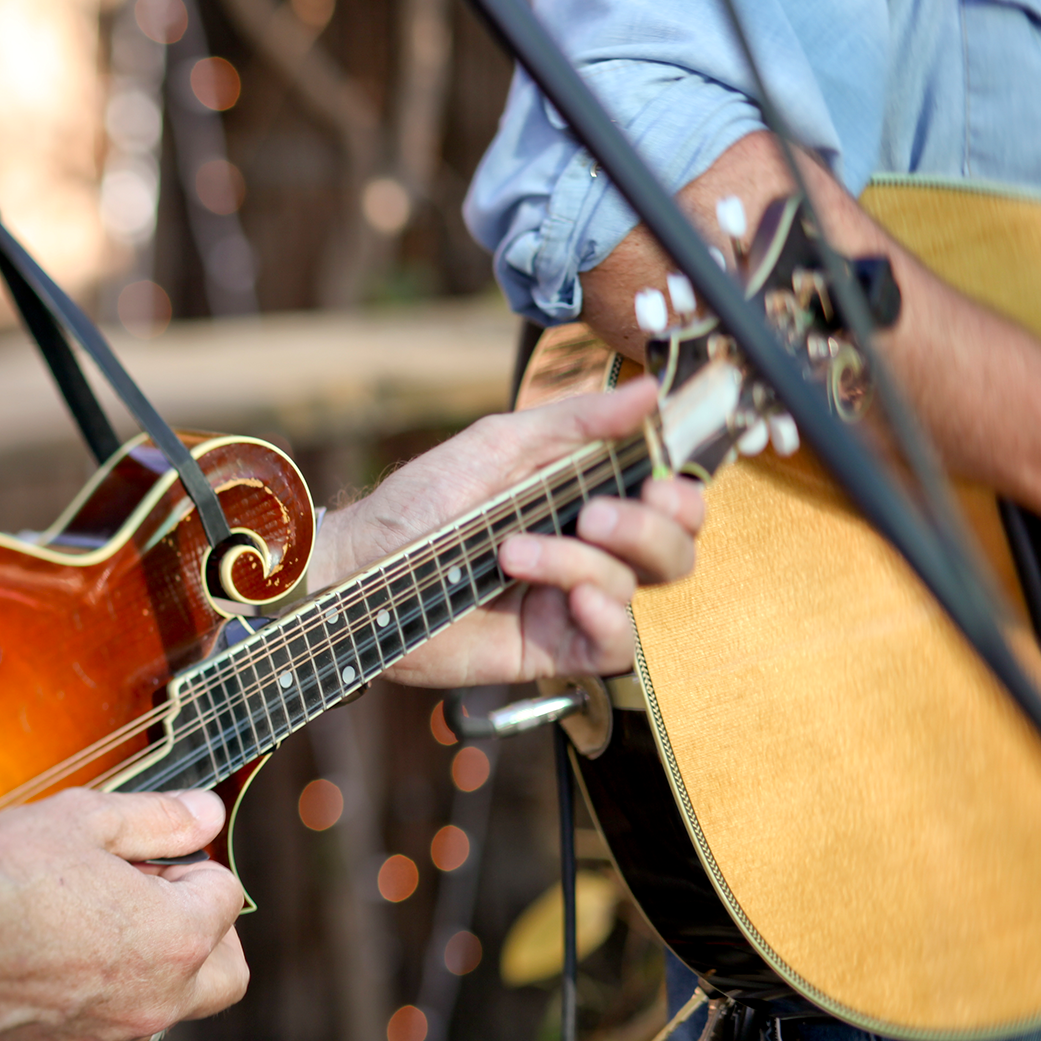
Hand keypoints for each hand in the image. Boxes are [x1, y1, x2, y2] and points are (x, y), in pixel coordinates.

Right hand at [0, 789, 246, 1040]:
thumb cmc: (0, 874)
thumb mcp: (88, 818)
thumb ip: (160, 818)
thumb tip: (209, 812)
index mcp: (176, 937)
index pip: (227, 895)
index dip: (189, 862)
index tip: (146, 854)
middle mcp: (156, 999)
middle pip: (228, 972)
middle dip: (207, 930)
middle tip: (153, 893)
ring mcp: (110, 1035)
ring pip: (173, 1005)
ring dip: (159, 963)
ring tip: (100, 919)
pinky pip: (117, 1026)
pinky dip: (112, 993)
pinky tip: (63, 954)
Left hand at [307, 380, 703, 686]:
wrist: (359, 570)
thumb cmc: (418, 504)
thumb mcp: (496, 445)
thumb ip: (575, 423)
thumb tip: (648, 392)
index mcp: (582, 497)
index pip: (666, 503)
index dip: (681, 496)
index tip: (660, 482)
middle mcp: (586, 551)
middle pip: (671, 551)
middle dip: (646, 530)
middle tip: (592, 515)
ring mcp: (570, 602)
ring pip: (634, 590)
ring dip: (582, 564)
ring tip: (514, 551)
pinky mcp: (551, 649)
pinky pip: (613, 645)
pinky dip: (606, 619)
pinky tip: (576, 600)